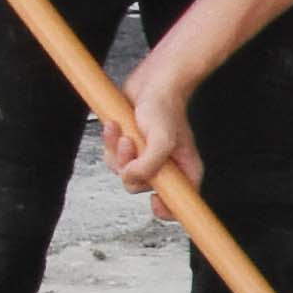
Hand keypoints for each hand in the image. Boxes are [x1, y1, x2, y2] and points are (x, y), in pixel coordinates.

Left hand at [101, 59, 203, 191]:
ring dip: (116, 151)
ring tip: (125, 132)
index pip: (178, 204)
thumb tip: (130, 178)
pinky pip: (111, 157)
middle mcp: (165, 169)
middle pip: (140, 187)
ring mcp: (146, 159)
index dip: (165, 209)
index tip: (155, 201)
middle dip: (130, 167)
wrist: (152, 83)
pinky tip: (115, 127)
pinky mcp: (129, 149)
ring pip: (122, 172)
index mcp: (183, 172)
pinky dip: (109, 142)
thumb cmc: (165, 108)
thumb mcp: (161, 140)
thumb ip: (148, 165)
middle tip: (134, 145)